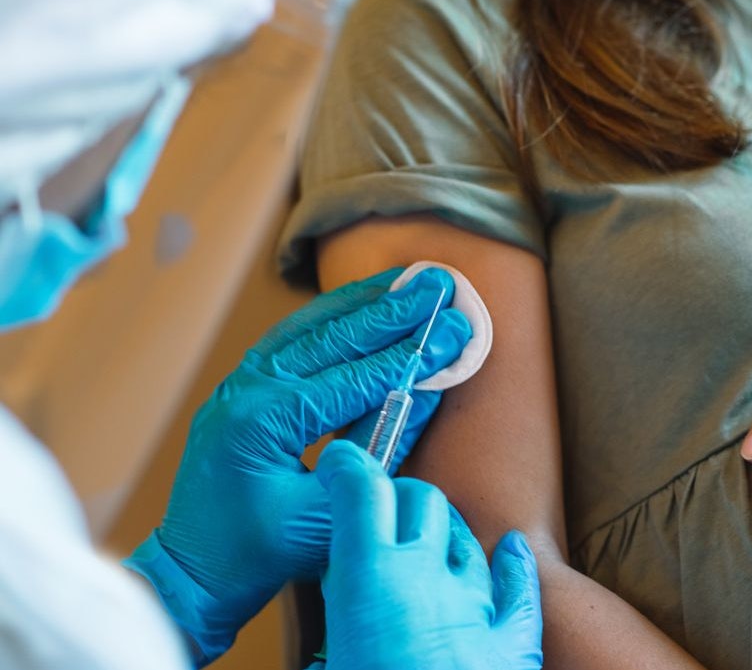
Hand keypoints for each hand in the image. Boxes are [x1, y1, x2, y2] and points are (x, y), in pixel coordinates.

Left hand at [124, 266, 470, 664]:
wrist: (194, 572)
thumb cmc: (261, 555)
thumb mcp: (332, 510)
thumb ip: (380, 447)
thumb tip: (427, 391)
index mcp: (266, 421)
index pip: (357, 375)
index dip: (413, 351)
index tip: (456, 326)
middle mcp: (247, 390)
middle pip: (334, 336)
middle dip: (395, 309)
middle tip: (442, 284)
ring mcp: (239, 384)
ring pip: (310, 326)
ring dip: (364, 301)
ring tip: (409, 278)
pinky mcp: (241, 388)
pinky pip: (292, 338)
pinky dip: (332, 316)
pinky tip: (362, 300)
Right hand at [316, 440, 543, 669]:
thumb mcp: (327, 663)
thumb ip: (322, 647)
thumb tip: (319, 655)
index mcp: (368, 578)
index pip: (361, 491)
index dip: (349, 469)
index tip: (341, 464)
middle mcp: (426, 576)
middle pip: (421, 502)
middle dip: (399, 497)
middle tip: (380, 509)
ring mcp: (475, 604)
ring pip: (467, 539)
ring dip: (446, 532)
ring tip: (429, 538)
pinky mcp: (512, 641)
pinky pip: (520, 586)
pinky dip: (514, 564)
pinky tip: (512, 549)